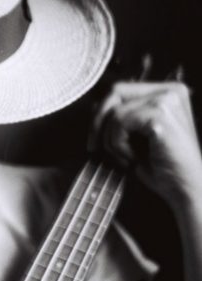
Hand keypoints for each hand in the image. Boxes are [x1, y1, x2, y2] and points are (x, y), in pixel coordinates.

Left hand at [90, 79, 201, 209]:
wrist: (186, 191)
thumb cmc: (163, 168)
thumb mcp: (138, 136)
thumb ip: (123, 116)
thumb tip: (94, 106)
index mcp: (169, 91)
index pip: (121, 89)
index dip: (101, 112)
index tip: (94, 138)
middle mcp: (171, 90)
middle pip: (115, 92)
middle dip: (98, 122)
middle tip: (94, 147)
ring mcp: (167, 101)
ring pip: (114, 112)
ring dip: (111, 141)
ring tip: (127, 158)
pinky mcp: (161, 116)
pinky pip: (119, 123)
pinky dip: (118, 145)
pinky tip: (133, 159)